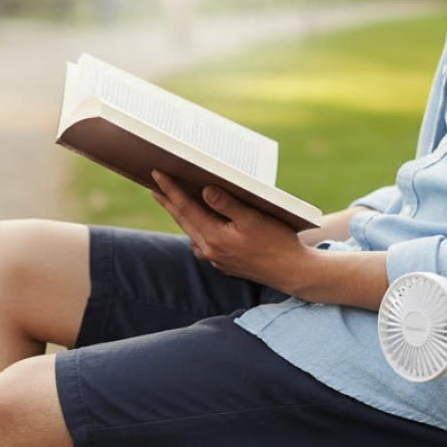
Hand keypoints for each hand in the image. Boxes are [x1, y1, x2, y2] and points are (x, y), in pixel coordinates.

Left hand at [150, 171, 306, 290]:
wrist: (291, 272)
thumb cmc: (276, 242)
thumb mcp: (253, 218)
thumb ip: (226, 204)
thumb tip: (204, 191)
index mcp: (215, 237)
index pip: (186, 208)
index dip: (170, 189)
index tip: (156, 175)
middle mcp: (211, 251)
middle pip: (183, 221)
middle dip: (168, 202)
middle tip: (155, 187)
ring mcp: (216, 260)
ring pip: (192, 233)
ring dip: (181, 217)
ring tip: (173, 202)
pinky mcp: (225, 264)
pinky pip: (203, 244)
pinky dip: (197, 230)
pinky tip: (199, 225)